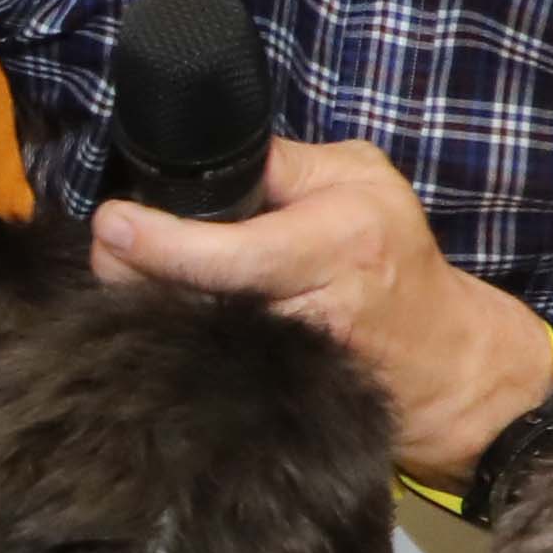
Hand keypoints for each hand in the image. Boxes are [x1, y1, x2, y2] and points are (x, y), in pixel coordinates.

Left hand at [87, 136, 552, 480]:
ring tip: (128, 277)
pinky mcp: (274, 399)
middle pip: (193, 298)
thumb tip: (208, 154)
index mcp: (337, 240)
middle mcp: (313, 306)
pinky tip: (158, 321)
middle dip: (133, 274)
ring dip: (147, 309)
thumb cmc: (398, 254)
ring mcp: (291, 364)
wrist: (445, 361)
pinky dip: (174, 342)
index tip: (113, 224)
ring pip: (189, 338)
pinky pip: (205, 368)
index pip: (228, 251)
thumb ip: (286, 163)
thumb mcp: (362, 178)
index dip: (160, 242)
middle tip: (107, 250)